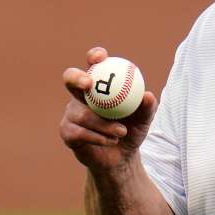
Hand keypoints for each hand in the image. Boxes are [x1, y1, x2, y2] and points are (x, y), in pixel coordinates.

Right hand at [59, 47, 157, 170]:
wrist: (122, 157)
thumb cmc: (132, 130)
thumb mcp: (144, 119)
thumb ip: (147, 107)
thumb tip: (147, 95)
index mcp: (99, 85)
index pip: (94, 64)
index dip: (94, 56)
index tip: (100, 58)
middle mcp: (81, 95)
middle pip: (70, 78)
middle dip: (76, 77)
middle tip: (89, 84)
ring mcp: (71, 113)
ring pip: (82, 114)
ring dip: (103, 124)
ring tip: (121, 132)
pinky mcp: (67, 131)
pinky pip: (79, 132)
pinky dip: (97, 137)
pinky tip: (110, 141)